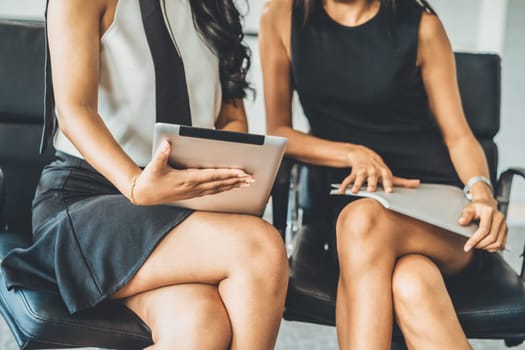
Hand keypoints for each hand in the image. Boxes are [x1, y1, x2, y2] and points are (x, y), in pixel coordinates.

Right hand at [131, 140, 253, 204]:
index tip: (240, 172)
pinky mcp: (192, 194)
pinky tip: (231, 188)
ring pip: (218, 189)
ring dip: (233, 186)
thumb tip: (167, 144)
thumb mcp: (154, 166)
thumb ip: (161, 154)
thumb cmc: (150, 180)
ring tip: (247, 183)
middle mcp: (193, 187)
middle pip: (220, 183)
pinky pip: (212, 192)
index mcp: (187, 179)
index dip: (228, 174)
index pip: (212, 176)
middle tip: (252, 178)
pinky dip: (224, 189)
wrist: (144, 195)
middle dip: (237, 180)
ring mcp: (194, 192)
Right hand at [337, 145, 419, 193]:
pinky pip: (347, 179)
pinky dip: (343, 186)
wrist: (362, 154)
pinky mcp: (353, 173)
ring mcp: (362, 171)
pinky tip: (340, 192)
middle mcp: (372, 170)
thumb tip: (418, 183)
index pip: (387, 177)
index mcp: (382, 171)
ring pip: (359, 178)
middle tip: (370, 190)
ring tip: (354, 191)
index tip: (389, 190)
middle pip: (372, 177)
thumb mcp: (389, 173)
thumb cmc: (378, 168)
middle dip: (371, 183)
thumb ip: (403, 181)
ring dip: (356, 184)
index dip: (388, 183)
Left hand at [461, 197, 507, 252]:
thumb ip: (465, 215)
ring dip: (487, 247)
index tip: (466, 247)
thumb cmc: (476, 208)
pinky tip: (485, 246)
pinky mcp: (505, 230)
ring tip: (477, 246)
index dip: (475, 240)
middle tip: (471, 246)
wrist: (486, 204)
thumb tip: (461, 222)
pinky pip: (502, 244)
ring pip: (498, 243)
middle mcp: (499, 218)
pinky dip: (493, 248)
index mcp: (489, 212)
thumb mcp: (469, 209)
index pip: (484, 229)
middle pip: (491, 237)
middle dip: (480, 244)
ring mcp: (504, 225)